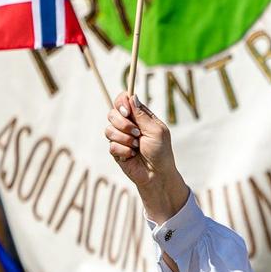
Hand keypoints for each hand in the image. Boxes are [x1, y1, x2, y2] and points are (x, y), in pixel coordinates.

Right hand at [103, 93, 188, 219]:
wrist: (157, 174)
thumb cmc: (161, 152)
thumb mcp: (156, 130)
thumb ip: (142, 114)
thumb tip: (132, 96)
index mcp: (140, 116)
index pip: (124, 100)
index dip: (121, 103)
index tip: (127, 112)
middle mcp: (129, 124)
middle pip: (112, 113)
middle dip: (123, 123)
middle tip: (137, 133)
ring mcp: (121, 137)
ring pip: (109, 129)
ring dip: (125, 139)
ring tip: (136, 146)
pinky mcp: (116, 150)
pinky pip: (111, 145)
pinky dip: (124, 150)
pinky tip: (132, 155)